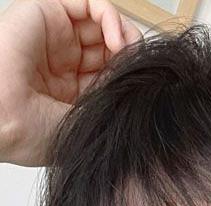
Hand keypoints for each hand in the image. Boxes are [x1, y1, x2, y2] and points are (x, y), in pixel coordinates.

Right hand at [0, 0, 141, 166]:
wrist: (2, 119)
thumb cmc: (33, 132)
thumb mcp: (85, 122)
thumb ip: (110, 99)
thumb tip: (138, 87)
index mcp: (71, 93)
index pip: (111, 74)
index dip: (129, 76)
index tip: (140, 86)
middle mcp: (64, 63)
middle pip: (110, 48)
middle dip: (130, 55)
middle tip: (139, 68)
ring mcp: (56, 39)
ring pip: (103, 25)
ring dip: (125, 36)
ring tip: (128, 53)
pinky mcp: (46, 14)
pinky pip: (89, 5)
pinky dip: (111, 17)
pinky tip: (117, 40)